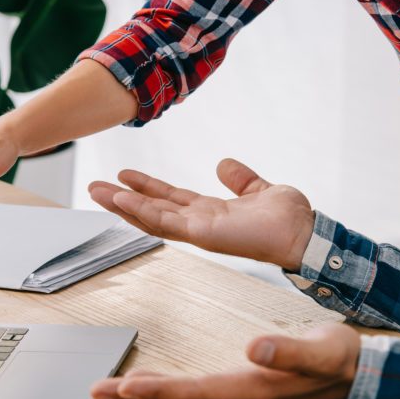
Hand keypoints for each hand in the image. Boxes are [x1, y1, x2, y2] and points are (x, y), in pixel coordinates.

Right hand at [88, 158, 314, 271]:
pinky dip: (141, 211)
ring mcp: (198, 231)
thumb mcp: (259, 189)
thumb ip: (240, 178)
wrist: (304, 234)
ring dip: (123, 204)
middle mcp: (199, 223)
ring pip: (151, 217)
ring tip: (97, 191)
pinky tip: (122, 200)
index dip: (146, 187)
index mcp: (210, 212)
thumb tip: (224, 164)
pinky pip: (165, 222)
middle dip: (123, 199)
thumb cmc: (289, 219)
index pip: (170, 199)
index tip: (125, 176)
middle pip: (152, 209)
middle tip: (95, 187)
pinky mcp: (201, 234)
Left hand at [90, 324, 359, 398]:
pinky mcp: (237, 390)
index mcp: (253, 388)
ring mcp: (237, 397)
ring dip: (143, 397)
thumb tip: (254, 348)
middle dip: (135, 398)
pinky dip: (164, 391)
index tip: (125, 387)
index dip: (160, 391)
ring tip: (109, 391)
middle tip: (96, 391)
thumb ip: (288, 352)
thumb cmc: (340, 362)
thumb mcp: (320, 351)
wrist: (357, 377)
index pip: (197, 392)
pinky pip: (192, 394)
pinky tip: (146, 385)